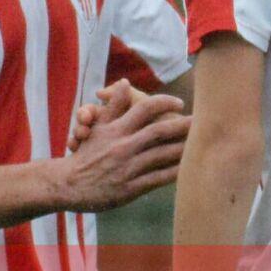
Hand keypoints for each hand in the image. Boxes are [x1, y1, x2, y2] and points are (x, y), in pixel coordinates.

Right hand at [56, 86, 189, 210]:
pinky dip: (175, 172)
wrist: (68, 185)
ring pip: (162, 155)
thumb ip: (114, 105)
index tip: (179, 103)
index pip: (144, 108)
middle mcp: (123, 146)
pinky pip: (158, 179)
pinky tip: (189, 168)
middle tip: (201, 120)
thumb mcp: (98, 127)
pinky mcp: (131, 188)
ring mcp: (128, 168)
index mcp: (116, 130)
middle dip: (183, 125)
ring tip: (202, 142)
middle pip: (159, 131)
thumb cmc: (85, 154)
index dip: (164, 102)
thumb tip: (125, 82)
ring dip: (184, 148)